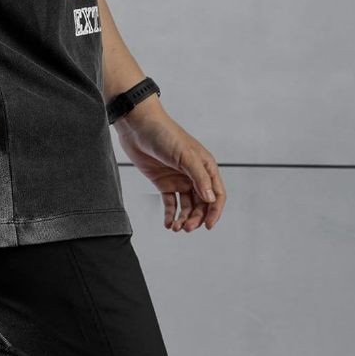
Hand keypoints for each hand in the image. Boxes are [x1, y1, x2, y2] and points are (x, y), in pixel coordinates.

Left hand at [113, 100, 226, 230]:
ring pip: (186, 205)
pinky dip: (170, 214)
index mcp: (205, 166)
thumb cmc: (164, 134)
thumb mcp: (185, 155)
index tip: (208, 226)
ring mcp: (178, 179)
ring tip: (176, 228)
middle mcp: (194, 174)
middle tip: (186, 229)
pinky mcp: (162, 182)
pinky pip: (170, 203)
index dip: (214, 211)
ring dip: (183, 218)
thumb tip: (211, 199)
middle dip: (196, 218)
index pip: (216, 194)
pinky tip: (168, 224)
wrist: (138, 126)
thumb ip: (199, 177)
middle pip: (201, 203)